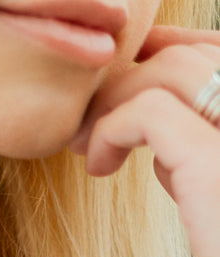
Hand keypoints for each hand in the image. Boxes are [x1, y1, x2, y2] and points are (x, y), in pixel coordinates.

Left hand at [69, 25, 219, 256]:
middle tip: (86, 123)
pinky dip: (110, 131)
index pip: (213, 54)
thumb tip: (166, 156)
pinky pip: (148, 114)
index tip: (115, 96)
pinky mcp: (216, 163)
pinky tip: (99, 167)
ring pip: (167, 73)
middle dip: (127, 75)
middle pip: (190, 54)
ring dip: (110, 104)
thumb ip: (202, 166)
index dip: (161, 59)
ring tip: (84, 148)